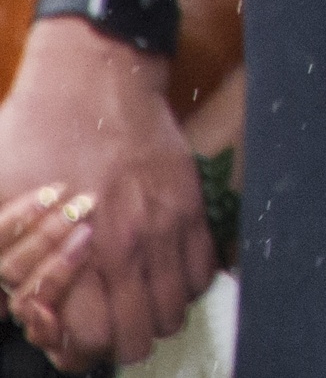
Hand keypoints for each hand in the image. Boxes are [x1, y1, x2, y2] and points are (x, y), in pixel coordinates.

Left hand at [0, 24, 211, 368]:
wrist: (96, 78)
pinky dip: (187, 283)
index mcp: (76, 254)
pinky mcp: (192, 204)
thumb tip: (13, 303)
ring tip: (135, 300)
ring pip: (176, 310)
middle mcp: (129, 249)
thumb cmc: (36, 135)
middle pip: (139, 336)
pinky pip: (204, 270)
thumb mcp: (0, 198)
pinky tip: (163, 270)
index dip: (77, 348)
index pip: (91, 341)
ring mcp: (167, 226)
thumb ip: (4, 258)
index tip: (69, 334)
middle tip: (103, 322)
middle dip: (119, 339)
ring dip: (156, 314)